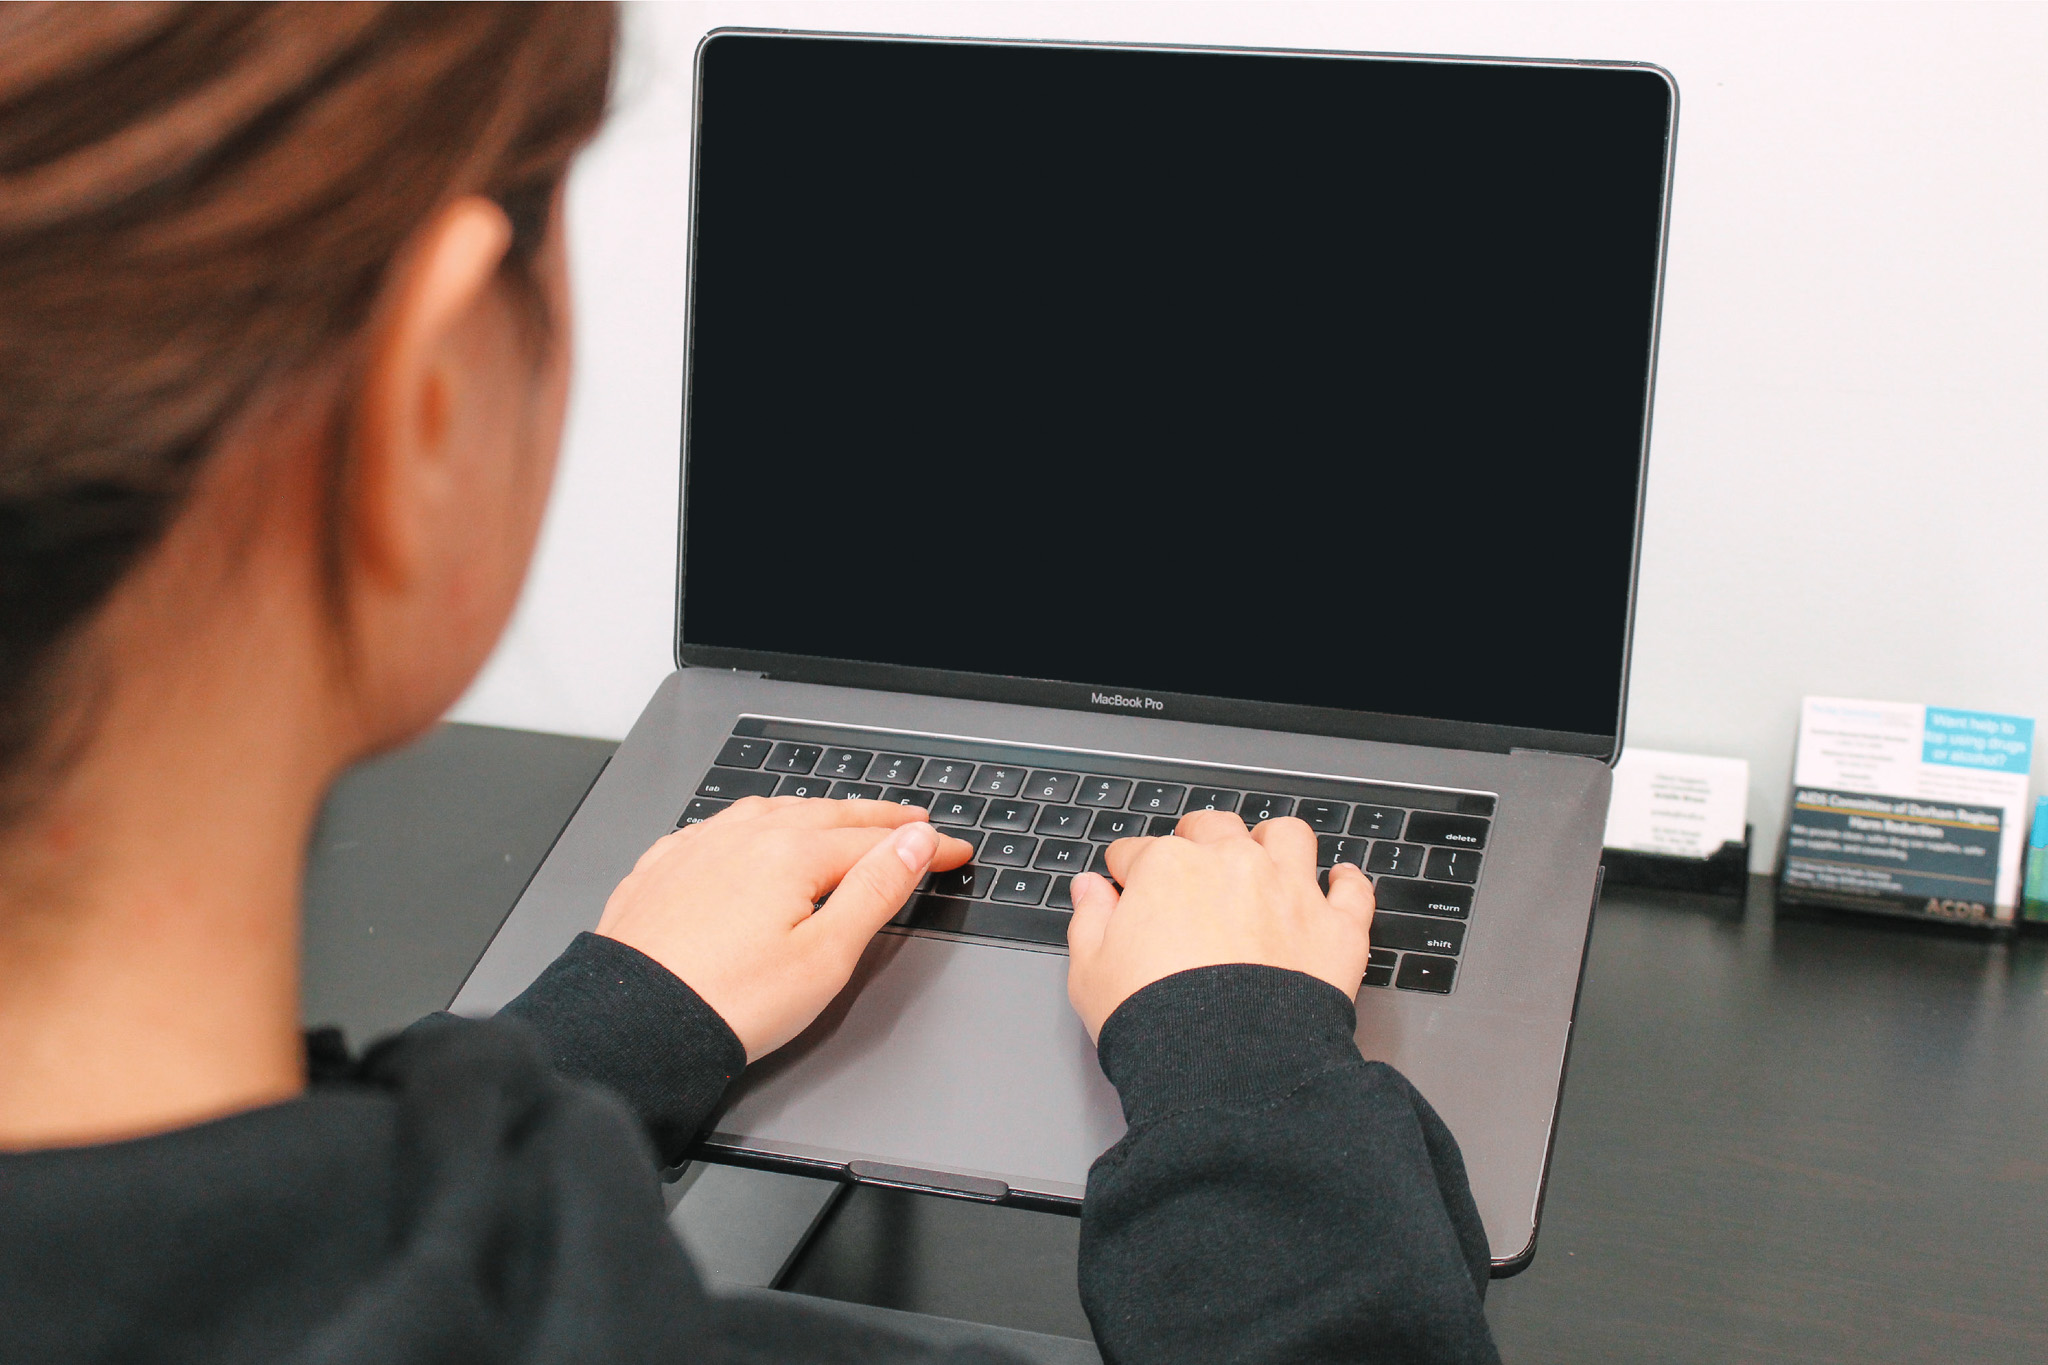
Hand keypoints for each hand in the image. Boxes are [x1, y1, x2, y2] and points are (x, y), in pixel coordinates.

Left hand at [595, 797, 972, 1059]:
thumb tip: (915, 843)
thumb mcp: (826, 956)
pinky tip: (756, 835)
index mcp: (790, 851)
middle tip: (914, 823)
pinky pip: (721, 828)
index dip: (924, 846)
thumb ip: (876, 890)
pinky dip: (756, 825)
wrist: (633, 1025)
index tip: (954, 851)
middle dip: (878, 819)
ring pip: (772, 812)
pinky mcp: (664, 867)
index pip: (877, 840)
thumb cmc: (728, 1002)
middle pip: (828, 815)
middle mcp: (743, 834)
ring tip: (844, 820)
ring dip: (818, 813)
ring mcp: (699, 846)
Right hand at [1065, 810, 1374, 1039]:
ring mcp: (1289, 891)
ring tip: (1265, 861)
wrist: (1227, 1067)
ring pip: (1287, 837)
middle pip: (1213, 828)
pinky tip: (1339, 882)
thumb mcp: (1091, 972)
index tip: (1127, 886)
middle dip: (1197, 838)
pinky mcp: (1336, 928)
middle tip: (1191, 863)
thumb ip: (1089, 920)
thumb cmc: (1157, 1020)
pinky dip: (1347, 883)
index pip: (1137, 852)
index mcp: (1168, 868)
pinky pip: (1353, 889)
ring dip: (1273, 844)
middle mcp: (1233, 865)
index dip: (1128, 871)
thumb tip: (1089, 890)